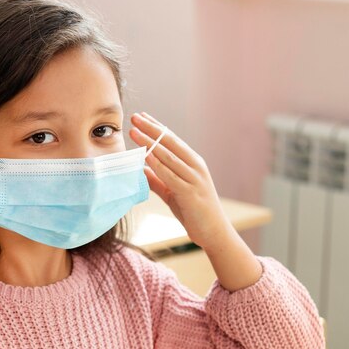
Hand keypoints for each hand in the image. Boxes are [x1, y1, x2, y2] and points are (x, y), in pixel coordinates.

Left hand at [129, 111, 230, 250]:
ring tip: (134, 132)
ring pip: (169, 156)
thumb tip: (141, 169)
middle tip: (135, 116)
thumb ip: (158, 180)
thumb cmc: (194, 211)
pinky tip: (146, 156)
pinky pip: (172, 176)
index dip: (156, 127)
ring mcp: (194, 178)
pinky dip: (158, 165)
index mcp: (192, 163)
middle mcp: (195, 166)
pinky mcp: (191, 193)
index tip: (141, 116)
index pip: (172, 139)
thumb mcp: (172, 192)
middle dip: (151, 128)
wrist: (214, 232)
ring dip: (150, 143)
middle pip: (170, 142)